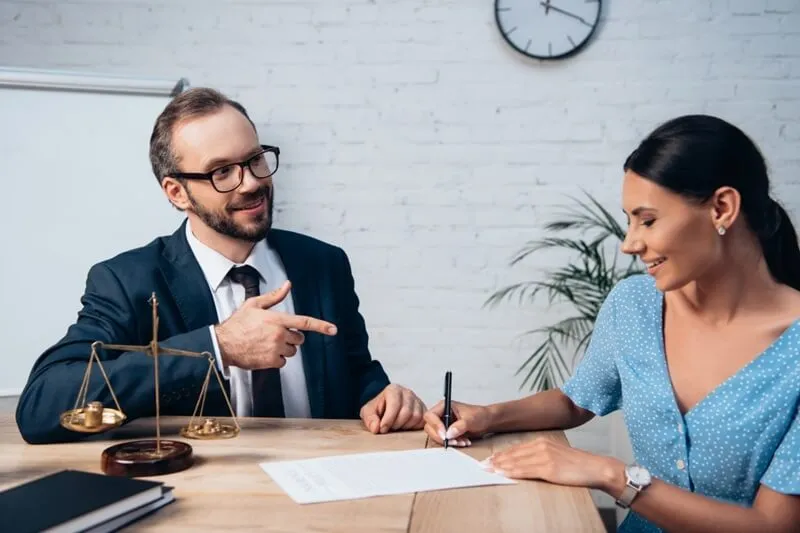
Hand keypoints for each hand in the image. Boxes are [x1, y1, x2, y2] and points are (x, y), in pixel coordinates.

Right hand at [215, 281, 337, 369]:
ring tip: (267, 343)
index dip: (321, 326)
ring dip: (284, 348)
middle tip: (275, 334)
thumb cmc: (238, 324)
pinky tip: (264, 352)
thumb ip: (274, 296)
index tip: (333, 330)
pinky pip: (283, 361)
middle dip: (291, 337)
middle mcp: (279, 334)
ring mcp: (275, 349)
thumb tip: (287, 285)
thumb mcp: (255, 304)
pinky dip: (277, 358)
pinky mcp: (271, 361)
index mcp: (277, 319)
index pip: (304, 322)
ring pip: (292, 350)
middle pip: (299, 338)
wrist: (223, 343)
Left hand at [360, 384, 426, 433]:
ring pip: (416, 417)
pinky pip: (422, 421)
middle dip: (396, 424)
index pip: (395, 404)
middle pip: (406, 412)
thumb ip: (370, 419)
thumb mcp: (368, 412)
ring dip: (405, 426)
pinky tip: (405, 426)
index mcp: (393, 390)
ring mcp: (417, 401)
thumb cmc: (378, 409)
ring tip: (396, 426)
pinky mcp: (423, 410)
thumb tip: (376, 428)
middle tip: (389, 428)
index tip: (382, 429)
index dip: (388, 419)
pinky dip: (414, 427)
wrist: (385, 407)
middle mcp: (407, 393)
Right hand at [423, 399, 492, 446]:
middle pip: (430, 427)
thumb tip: (449, 434)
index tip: (445, 435)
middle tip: (453, 442)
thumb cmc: (480, 415)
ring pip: (436, 435)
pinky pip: (444, 440)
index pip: (430, 416)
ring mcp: (444, 424)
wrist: (487, 421)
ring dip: (448, 441)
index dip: (435, 426)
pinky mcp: (447, 432)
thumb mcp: (471, 419)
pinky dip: (453, 443)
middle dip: (441, 437)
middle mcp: (441, 414)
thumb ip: (460, 426)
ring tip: (462, 442)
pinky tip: (463, 442)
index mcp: (444, 406)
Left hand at [482, 436, 622, 491]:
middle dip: (496, 460)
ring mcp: (544, 456)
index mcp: (542, 441)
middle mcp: (541, 446)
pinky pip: (526, 470)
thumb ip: (540, 457)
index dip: (501, 454)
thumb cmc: (577, 465)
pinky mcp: (548, 467)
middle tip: (482, 465)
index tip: (489, 459)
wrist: (595, 467)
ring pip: (517, 462)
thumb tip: (523, 464)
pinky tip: (503, 474)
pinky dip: (512, 472)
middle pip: (513, 453)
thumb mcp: (555, 455)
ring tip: (488, 470)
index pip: (516, 448)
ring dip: (500, 466)